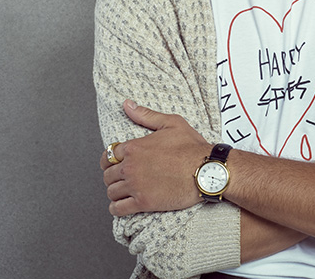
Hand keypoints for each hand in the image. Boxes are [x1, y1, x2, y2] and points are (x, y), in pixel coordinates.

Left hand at [101, 100, 212, 215]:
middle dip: (113, 176)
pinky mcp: (143, 203)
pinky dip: (116, 208)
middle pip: (108, 174)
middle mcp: (131, 167)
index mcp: (134, 148)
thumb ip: (146, 115)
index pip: (108, 155)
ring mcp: (135, 186)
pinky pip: (118, 209)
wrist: (207, 170)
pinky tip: (121, 206)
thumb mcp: (171, 123)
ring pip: (111, 192)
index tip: (116, 163)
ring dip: (115, 192)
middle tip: (121, 178)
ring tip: (122, 191)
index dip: (111, 159)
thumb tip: (127, 105)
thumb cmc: (192, 147)